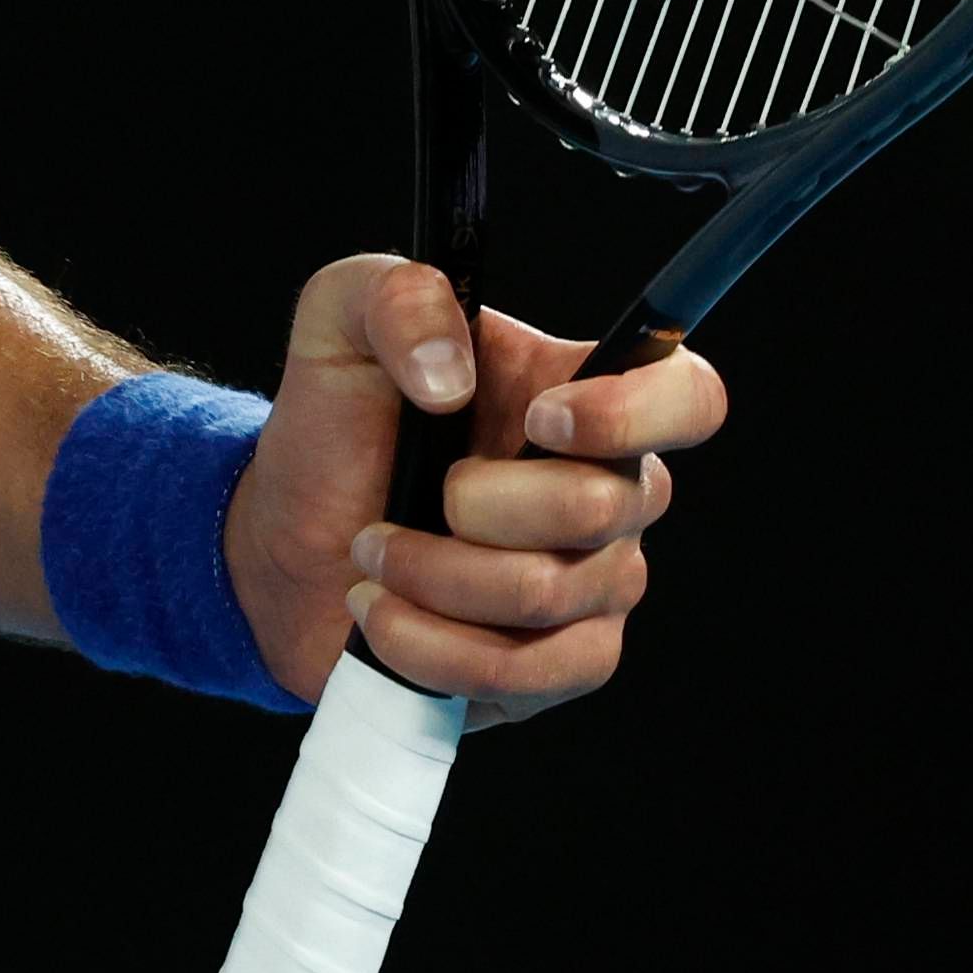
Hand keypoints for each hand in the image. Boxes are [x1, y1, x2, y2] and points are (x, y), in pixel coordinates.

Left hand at [223, 252, 729, 725]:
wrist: (285, 537)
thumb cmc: (336, 423)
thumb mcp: (338, 321)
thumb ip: (396, 299)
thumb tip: (449, 372)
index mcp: (578, 397)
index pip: (686, 397)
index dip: (636, 412)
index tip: (539, 419)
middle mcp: (609, 491)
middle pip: (602, 507)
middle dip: (474, 505)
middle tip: (412, 494)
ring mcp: (594, 585)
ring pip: (547, 594)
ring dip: (431, 574)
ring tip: (371, 554)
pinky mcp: (558, 665)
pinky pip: (525, 673)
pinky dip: (430, 645)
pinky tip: (380, 614)